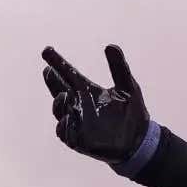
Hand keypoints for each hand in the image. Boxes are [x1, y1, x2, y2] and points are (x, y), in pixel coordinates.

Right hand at [42, 44, 150, 163]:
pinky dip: (64, 126)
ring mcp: (77, 123)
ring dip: (58, 103)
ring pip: (60, 112)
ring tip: (63, 95)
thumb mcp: (128, 87)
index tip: (47, 51)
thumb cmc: (132, 112)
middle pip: (59, 90)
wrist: (139, 140)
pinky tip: (68, 118)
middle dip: (52, 81)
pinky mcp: (79, 140)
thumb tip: (110, 46)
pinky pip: (66, 133)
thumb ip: (119, 67)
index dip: (58, 63)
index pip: (69, 74)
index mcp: (88, 91)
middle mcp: (79, 105)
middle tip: (48, 70)